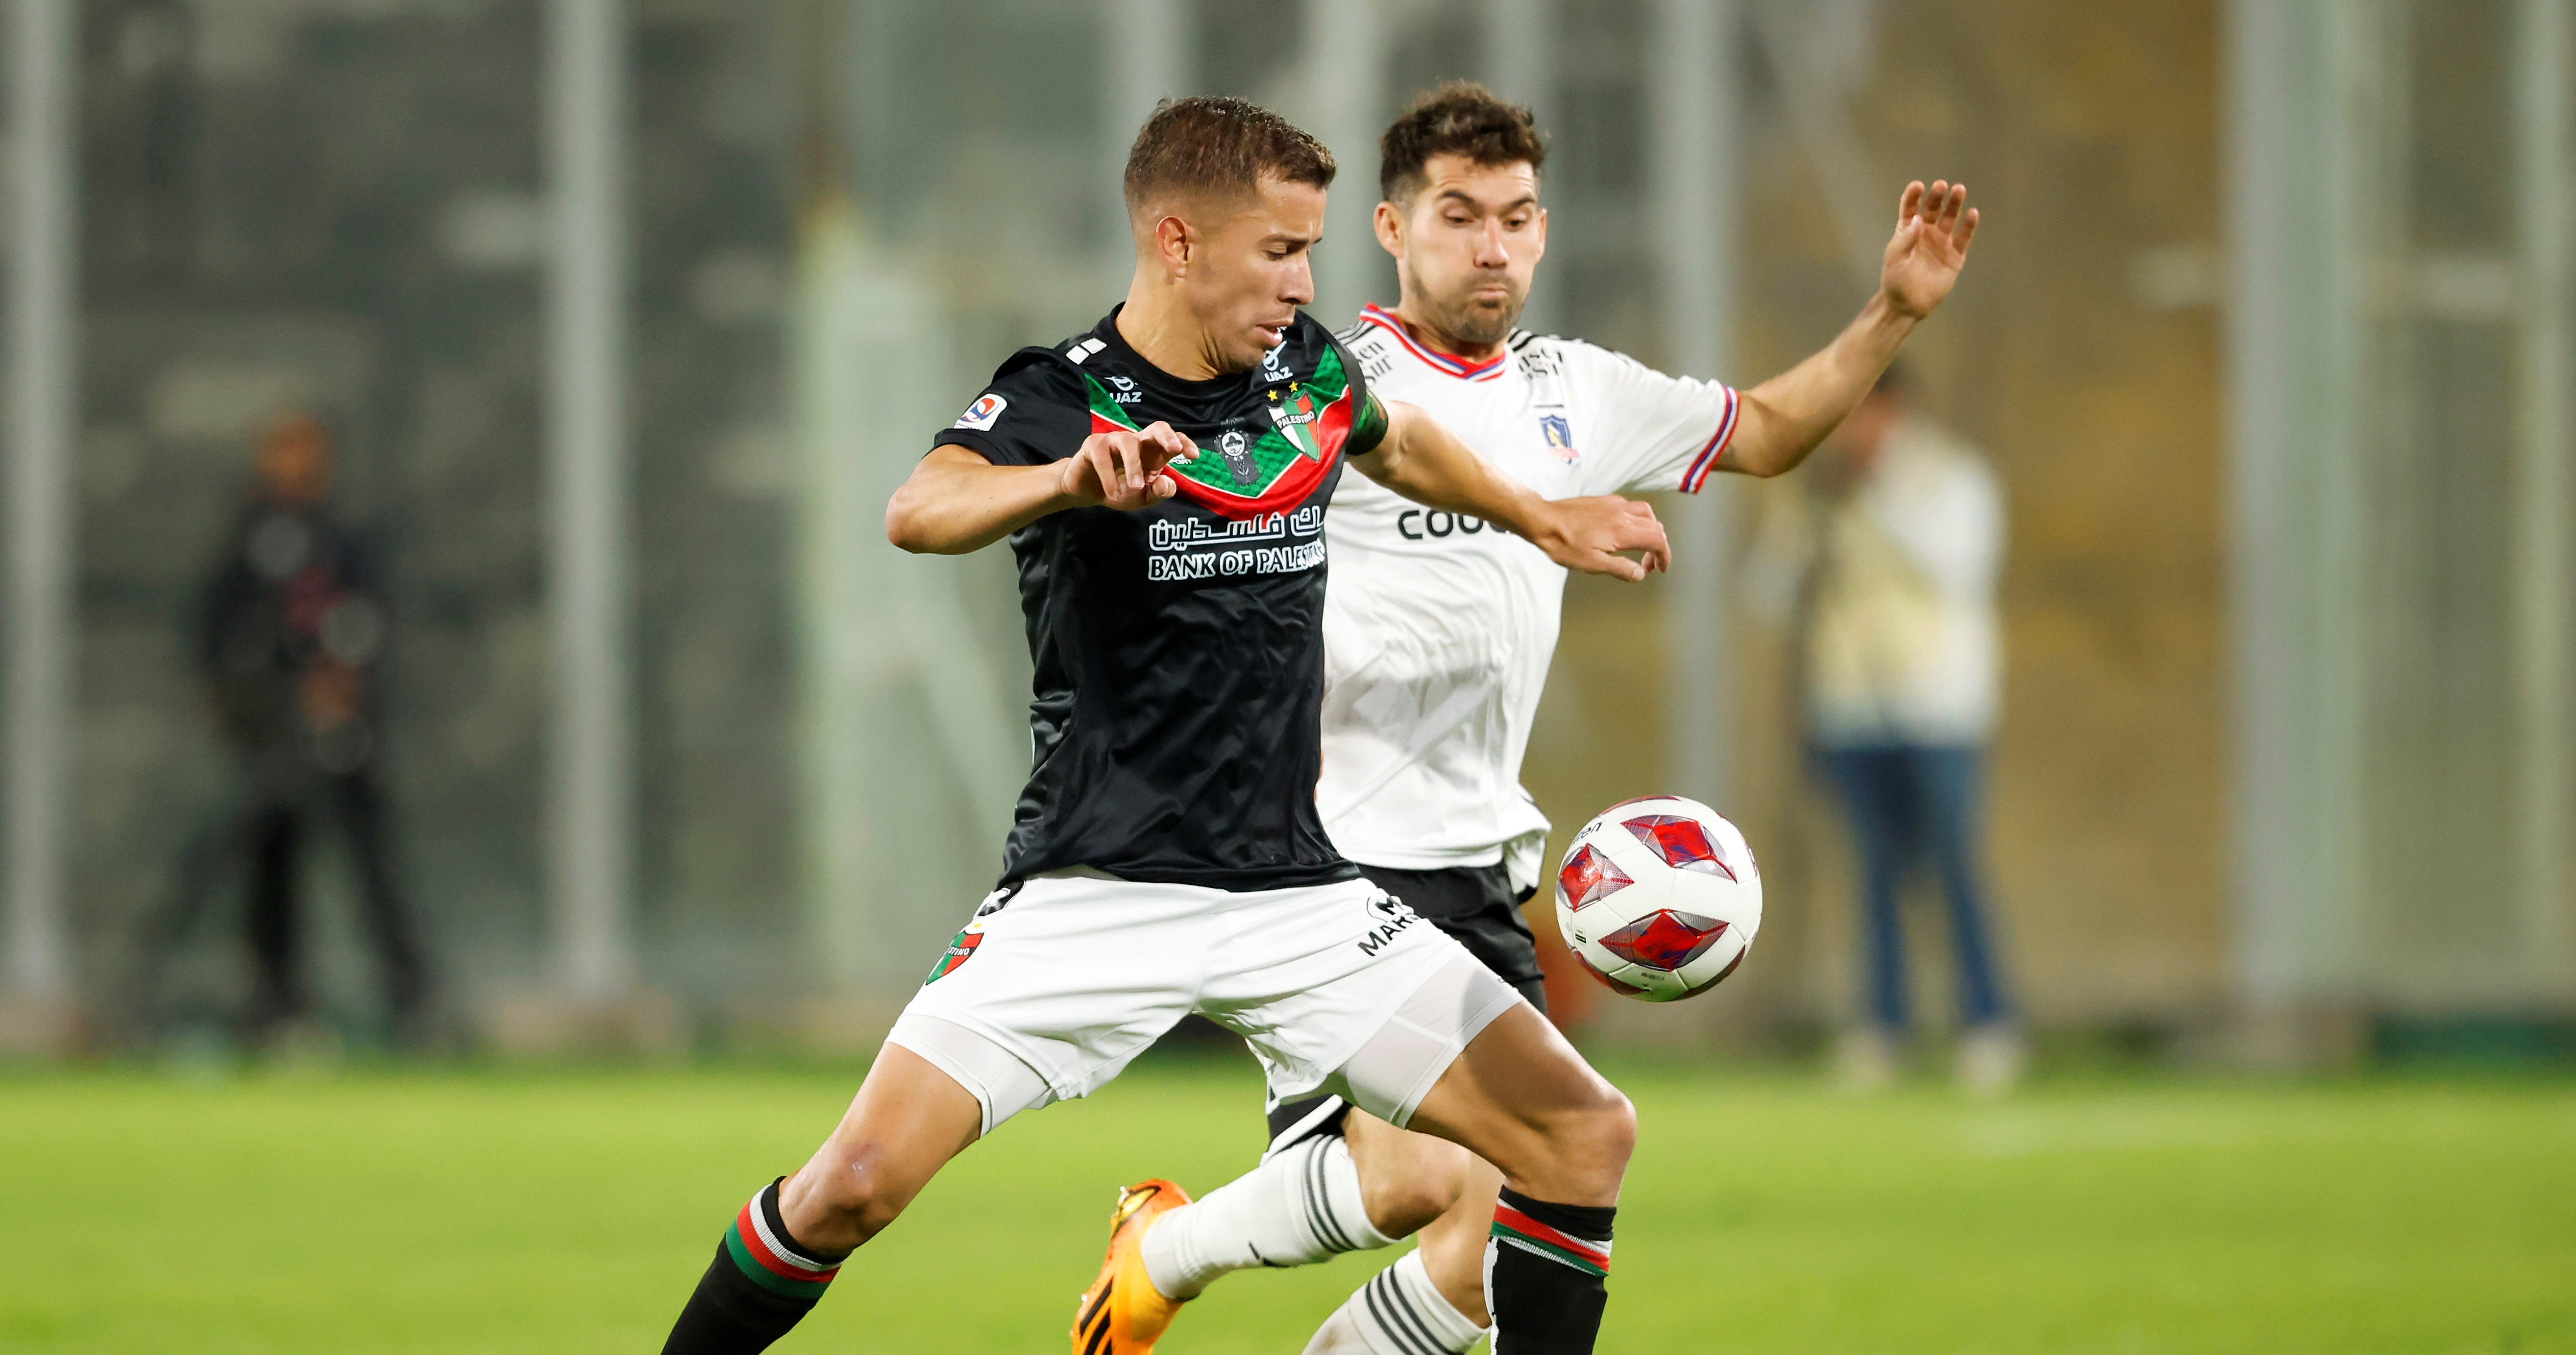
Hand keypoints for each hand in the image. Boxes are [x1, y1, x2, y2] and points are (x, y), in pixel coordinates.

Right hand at [1059, 421, 1199, 510]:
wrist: (1086, 492)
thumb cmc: (1119, 490)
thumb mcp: (1142, 499)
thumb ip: (1158, 493)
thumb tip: (1168, 483)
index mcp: (1153, 453)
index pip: (1173, 441)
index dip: (1184, 443)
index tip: (1194, 455)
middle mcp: (1137, 443)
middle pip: (1156, 428)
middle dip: (1167, 436)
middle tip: (1174, 450)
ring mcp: (1114, 440)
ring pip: (1128, 442)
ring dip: (1134, 466)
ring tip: (1136, 488)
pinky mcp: (1093, 445)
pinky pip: (1102, 455)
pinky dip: (1108, 475)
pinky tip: (1112, 493)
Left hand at [1525, 494, 1669, 581]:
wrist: (1542, 520)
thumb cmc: (1563, 543)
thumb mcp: (1593, 564)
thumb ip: (1620, 569)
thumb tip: (1639, 574)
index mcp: (1622, 530)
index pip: (1657, 540)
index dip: (1664, 556)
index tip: (1660, 568)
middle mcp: (1622, 513)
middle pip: (1655, 526)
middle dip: (1658, 547)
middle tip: (1647, 564)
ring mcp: (1613, 504)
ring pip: (1646, 512)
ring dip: (1650, 530)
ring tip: (1640, 547)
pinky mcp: (1603, 500)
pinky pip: (1630, 506)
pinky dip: (1637, 519)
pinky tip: (1623, 531)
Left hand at [1880, 180, 1978, 320]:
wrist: (1908, 304)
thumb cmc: (1895, 281)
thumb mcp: (1895, 258)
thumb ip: (1905, 238)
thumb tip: (1917, 218)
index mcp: (1907, 230)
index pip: (1911, 207)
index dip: (1914, 195)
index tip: (1918, 186)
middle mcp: (1926, 232)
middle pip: (1932, 209)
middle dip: (1937, 196)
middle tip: (1941, 185)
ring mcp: (1942, 242)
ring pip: (1950, 218)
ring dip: (1954, 204)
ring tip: (1958, 190)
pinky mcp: (1955, 256)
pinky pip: (1964, 238)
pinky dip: (1969, 225)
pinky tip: (1972, 213)